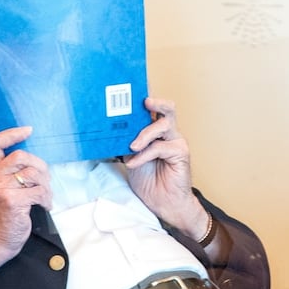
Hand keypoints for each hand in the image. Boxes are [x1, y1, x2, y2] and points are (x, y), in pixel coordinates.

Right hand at [0, 127, 51, 287]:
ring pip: (33, 173)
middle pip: (20, 156)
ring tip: (45, 195)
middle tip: (45, 178)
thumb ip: (7, 172)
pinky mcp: (13, 202)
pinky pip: (39, 191)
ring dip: (46, 184)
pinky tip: (44, 205)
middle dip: (39, 165)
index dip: (12, 134)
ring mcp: (1, 190)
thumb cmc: (0, 214)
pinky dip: (47, 198)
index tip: (28, 130)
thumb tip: (33, 158)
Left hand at [124, 97, 208, 241]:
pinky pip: (161, 147)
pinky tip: (135, 162)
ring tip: (132, 146)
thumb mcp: (131, 157)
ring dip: (145, 133)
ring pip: (164, 124)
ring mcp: (176, 141)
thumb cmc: (149, 181)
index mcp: (156, 131)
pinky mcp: (181, 153)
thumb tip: (108, 130)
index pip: (153, 108)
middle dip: (155, 101)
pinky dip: (145, 155)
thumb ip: (126, 142)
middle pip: (167, 108)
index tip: (134, 85)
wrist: (164, 203)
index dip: (146, 96)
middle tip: (143, 101)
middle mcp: (168, 132)